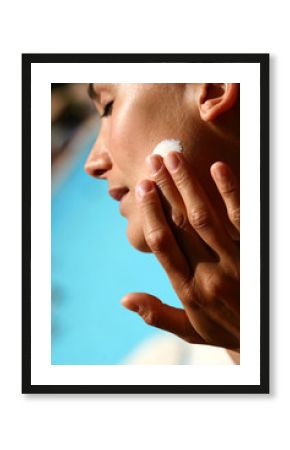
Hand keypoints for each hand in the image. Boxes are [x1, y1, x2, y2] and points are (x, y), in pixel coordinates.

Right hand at [121, 151, 239, 350]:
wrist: (264, 338)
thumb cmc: (225, 330)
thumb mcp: (190, 331)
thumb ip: (157, 314)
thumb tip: (124, 299)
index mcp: (188, 288)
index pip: (163, 244)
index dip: (152, 213)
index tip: (143, 188)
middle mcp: (208, 271)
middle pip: (182, 224)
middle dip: (166, 190)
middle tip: (153, 160)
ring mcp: (234, 260)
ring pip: (206, 217)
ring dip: (188, 185)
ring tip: (174, 157)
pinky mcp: (255, 251)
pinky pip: (242, 219)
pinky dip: (230, 193)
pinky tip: (217, 168)